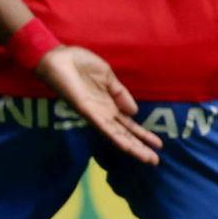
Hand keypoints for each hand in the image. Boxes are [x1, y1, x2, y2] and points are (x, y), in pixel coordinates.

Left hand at [36, 45, 162, 164]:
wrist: (59, 57)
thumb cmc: (80, 64)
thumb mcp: (108, 77)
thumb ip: (120, 94)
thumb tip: (135, 112)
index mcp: (108, 105)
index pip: (128, 125)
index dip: (142, 135)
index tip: (158, 145)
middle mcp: (102, 113)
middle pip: (124, 134)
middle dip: (140, 147)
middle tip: (156, 161)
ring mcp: (94, 114)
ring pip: (115, 135)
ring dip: (132, 147)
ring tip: (147, 159)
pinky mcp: (85, 110)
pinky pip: (102, 125)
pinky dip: (114, 136)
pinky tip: (125, 145)